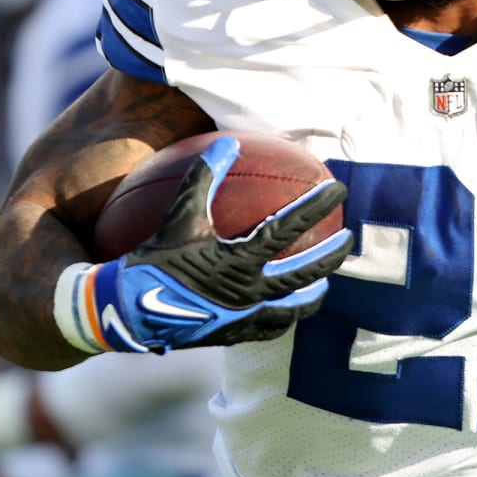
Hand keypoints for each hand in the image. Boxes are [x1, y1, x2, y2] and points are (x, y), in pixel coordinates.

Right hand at [77, 136, 352, 353]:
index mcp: (239, 262)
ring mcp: (243, 319)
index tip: (339, 189)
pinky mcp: (232, 335)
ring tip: (324, 284)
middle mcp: (248, 293)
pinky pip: (269, 328)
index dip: (316, 206)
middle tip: (349, 240)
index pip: (288, 229)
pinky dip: (284, 317)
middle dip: (331, 255)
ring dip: (313, 294)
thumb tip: (229, 141)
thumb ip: (203, 177)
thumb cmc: (152, 261)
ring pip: (293, 310)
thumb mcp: (177, 217)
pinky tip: (285, 311)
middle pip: (305, 275)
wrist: (127, 312)